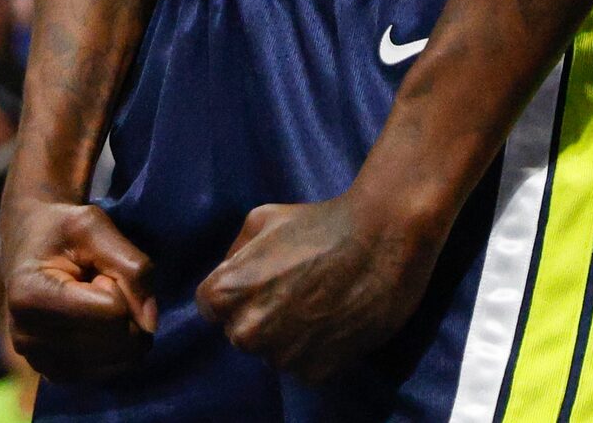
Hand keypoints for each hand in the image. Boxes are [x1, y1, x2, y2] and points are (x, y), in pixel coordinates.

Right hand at [5, 199, 156, 381]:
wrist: (30, 241)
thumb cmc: (61, 227)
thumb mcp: (96, 225)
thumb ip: (131, 266)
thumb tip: (151, 323)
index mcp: (31, 296)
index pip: (112, 312)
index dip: (119, 284)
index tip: (96, 266)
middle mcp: (27, 338)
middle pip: (115, 342)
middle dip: (125, 309)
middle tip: (99, 282)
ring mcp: (38, 363)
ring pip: (116, 362)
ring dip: (120, 329)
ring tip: (93, 301)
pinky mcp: (52, 375)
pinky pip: (107, 373)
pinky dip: (114, 347)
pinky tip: (93, 321)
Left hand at [196, 191, 439, 383]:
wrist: (382, 240)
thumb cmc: (320, 223)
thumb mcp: (262, 218)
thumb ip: (235, 252)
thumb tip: (228, 274)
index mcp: (228, 293)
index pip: (210, 306)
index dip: (236, 289)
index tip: (261, 278)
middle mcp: (249, 332)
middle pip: (240, 332)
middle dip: (259, 313)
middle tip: (292, 287)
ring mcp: (283, 357)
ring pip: (272, 352)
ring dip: (286, 334)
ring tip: (316, 301)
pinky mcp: (317, 373)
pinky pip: (302, 365)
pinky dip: (314, 348)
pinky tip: (331, 318)